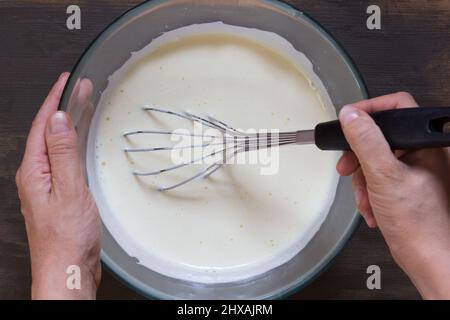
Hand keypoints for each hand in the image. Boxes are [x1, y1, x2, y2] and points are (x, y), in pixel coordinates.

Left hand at [15, 73, 100, 299]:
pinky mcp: (59, 193)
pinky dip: (74, 143)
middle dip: (64, 106)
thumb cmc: (67, 237)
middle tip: (80, 88)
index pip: (42, 126)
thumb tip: (58, 120)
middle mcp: (36, 175)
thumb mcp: (68, 190)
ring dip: (70, 123)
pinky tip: (81, 140)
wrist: (68, 268)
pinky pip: (65, 159)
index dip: (54, 100)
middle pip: (49, 132)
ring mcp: (47, 184)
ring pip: (58, 144)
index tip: (66, 81)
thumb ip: (63, 154)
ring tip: (84, 105)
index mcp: (33, 171)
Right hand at [337, 92, 449, 298]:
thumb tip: (350, 115)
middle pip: (380, 137)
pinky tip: (371, 207)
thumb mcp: (384, 175)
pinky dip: (369, 192)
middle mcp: (421, 154)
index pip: (397, 107)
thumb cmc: (420, 222)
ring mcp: (413, 171)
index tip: (348, 121)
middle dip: (359, 156)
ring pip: (375, 161)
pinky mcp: (404, 187)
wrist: (428, 259)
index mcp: (424, 144)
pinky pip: (378, 179)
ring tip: (364, 198)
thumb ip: (366, 142)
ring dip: (362, 180)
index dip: (370, 110)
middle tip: (347, 167)